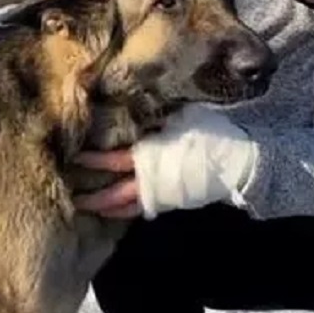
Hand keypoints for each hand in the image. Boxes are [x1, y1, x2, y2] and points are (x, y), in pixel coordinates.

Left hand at [73, 104, 257, 219]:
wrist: (241, 162)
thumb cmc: (211, 134)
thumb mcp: (182, 117)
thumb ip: (157, 114)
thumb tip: (135, 100)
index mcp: (152, 154)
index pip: (115, 160)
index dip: (94, 160)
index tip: (74, 157)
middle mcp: (153, 178)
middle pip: (115, 192)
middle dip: (93, 195)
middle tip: (71, 197)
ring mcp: (162, 194)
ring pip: (126, 206)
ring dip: (105, 206)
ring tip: (86, 207)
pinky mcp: (171, 202)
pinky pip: (142, 210)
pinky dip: (125, 212)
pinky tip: (113, 211)